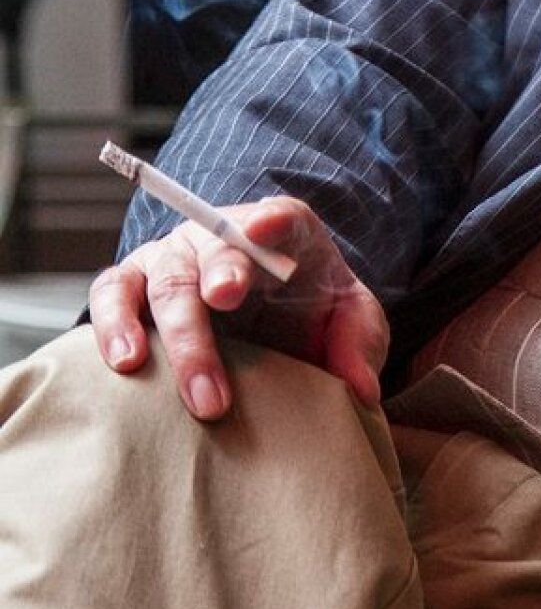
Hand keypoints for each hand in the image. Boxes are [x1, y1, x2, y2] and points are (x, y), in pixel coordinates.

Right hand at [86, 197, 388, 423]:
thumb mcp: (351, 324)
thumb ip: (360, 345)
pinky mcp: (138, 286)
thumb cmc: (312, 314)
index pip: (284, 218)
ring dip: (166, 325)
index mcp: (285, 235)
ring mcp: (178, 259)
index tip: (264, 226)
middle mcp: (225, 237)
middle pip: (217, 252)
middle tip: (223, 310)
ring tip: (145, 362)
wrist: (271, 323)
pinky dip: (110, 321)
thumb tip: (361, 390)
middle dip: (217, 283)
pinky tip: (121, 361)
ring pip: (162, 279)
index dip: (273, 220)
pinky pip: (113, 293)